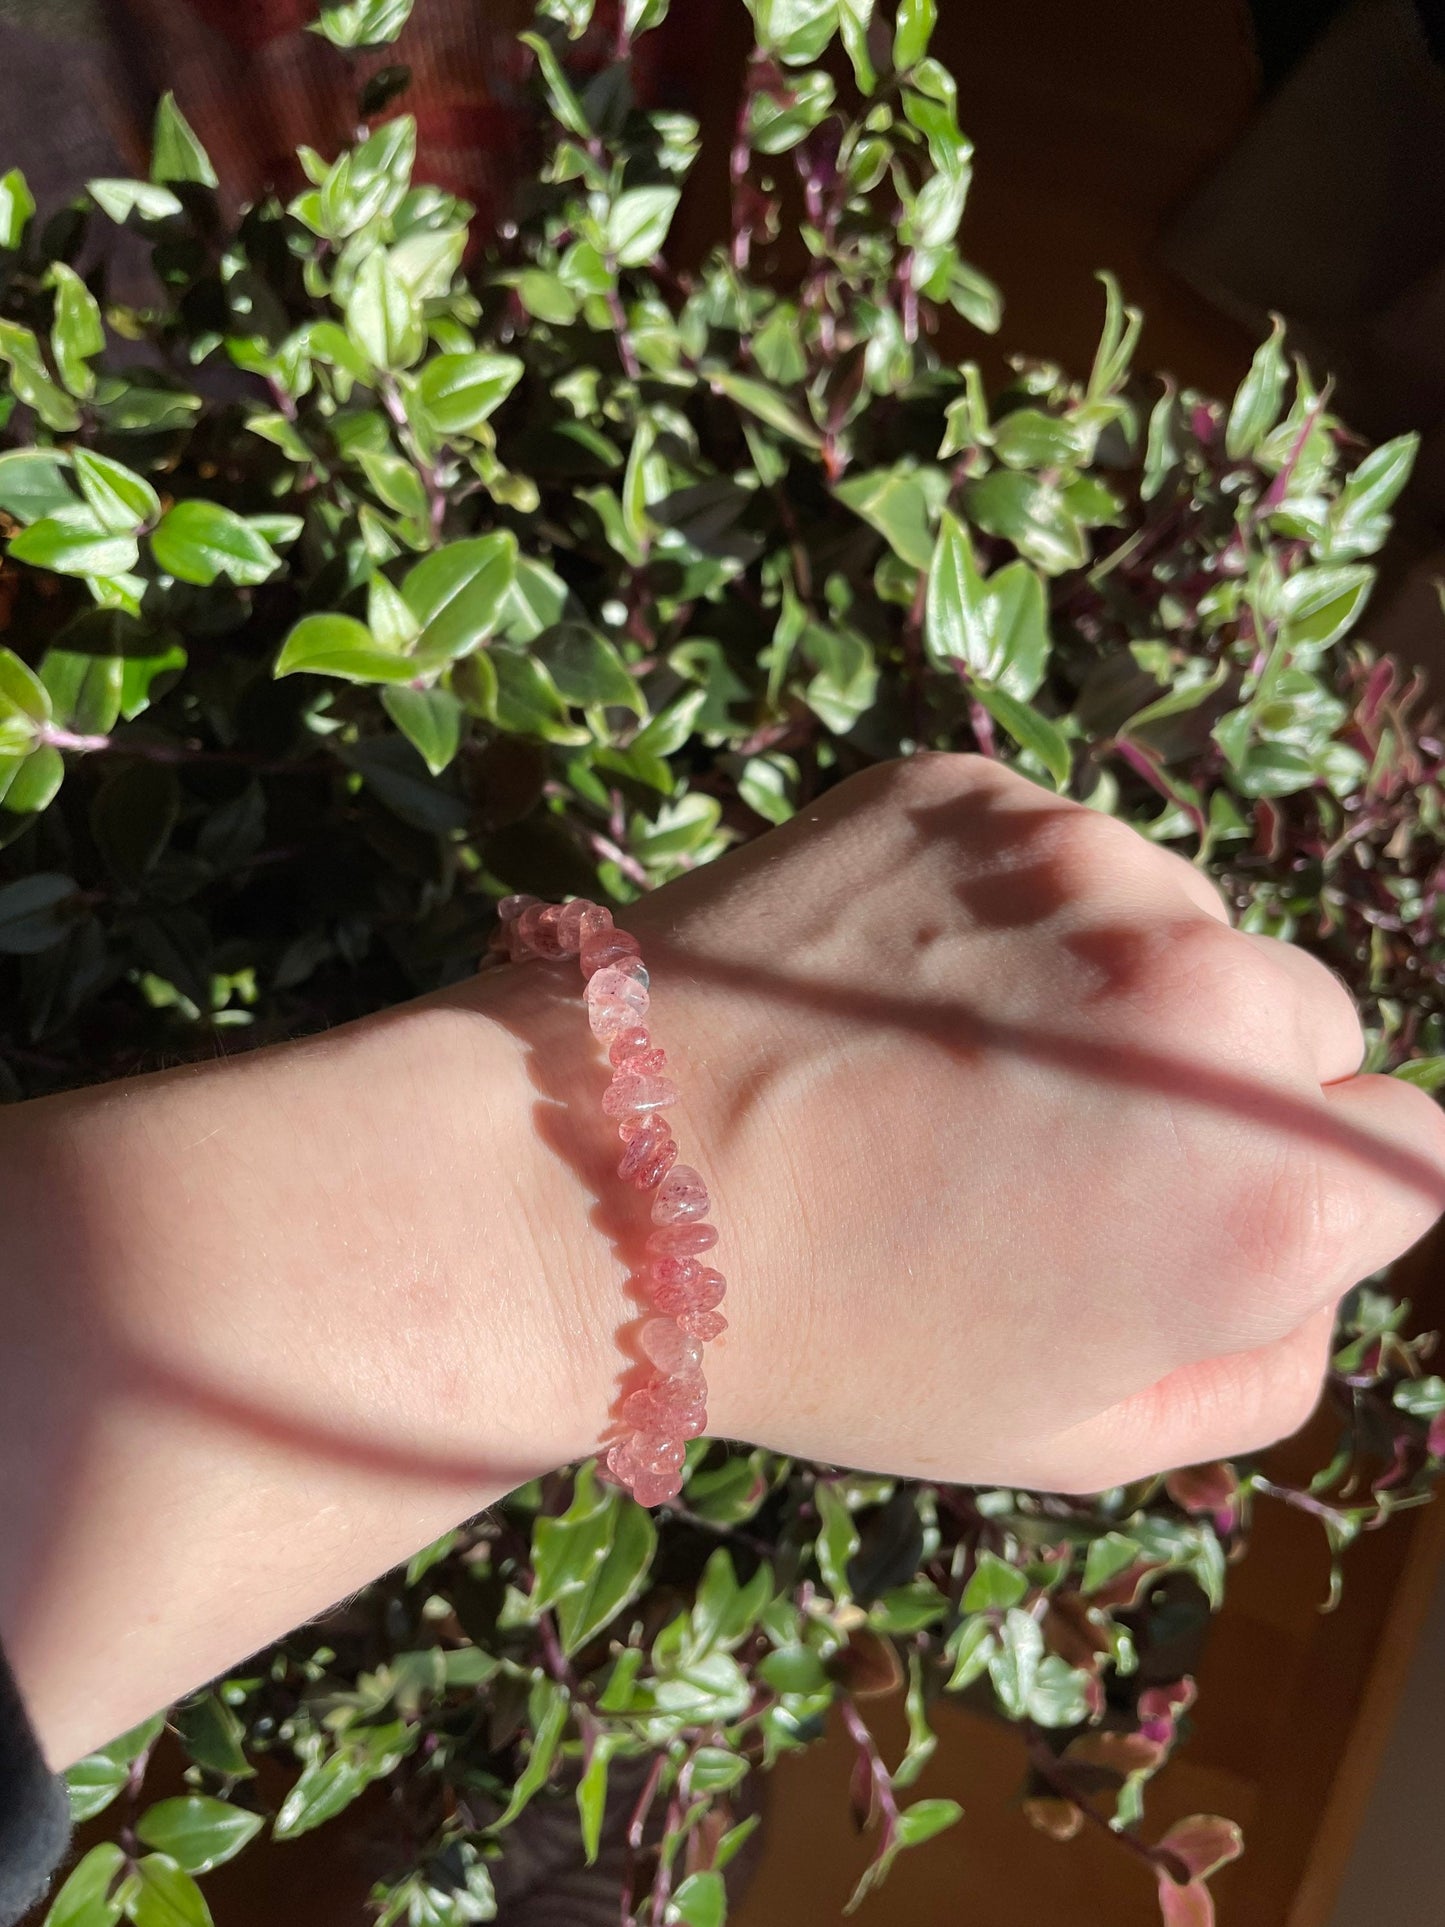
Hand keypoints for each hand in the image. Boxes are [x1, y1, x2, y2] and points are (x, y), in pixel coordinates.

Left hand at [532, 753, 1444, 1491]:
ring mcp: (1082, 866)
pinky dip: (1003, 909)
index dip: (1302, 1191)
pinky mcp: (970, 788)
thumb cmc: (839, 1335)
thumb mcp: (1080, 1434)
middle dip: (1215, 1080)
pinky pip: (1051, 851)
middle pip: (1301, 1017)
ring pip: (1172, 918)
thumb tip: (1309, 1260)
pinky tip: (891, 982)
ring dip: (1105, 980)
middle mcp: (1206, 993)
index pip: (1407, 1150)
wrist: (598, 1181)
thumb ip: (1263, 1357)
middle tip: (1046, 1139)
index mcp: (1268, 1181)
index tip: (1188, 1207)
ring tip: (944, 1059)